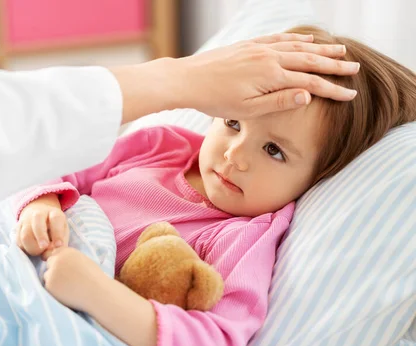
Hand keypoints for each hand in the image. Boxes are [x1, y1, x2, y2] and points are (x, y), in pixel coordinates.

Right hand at [15, 194, 68, 256]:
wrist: (40, 216)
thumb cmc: (55, 227)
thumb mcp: (63, 230)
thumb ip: (61, 240)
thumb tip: (54, 252)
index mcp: (53, 213)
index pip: (55, 219)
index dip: (57, 233)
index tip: (59, 245)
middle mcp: (39, 214)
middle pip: (37, 224)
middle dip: (41, 237)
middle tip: (45, 247)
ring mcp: (26, 220)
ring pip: (25, 234)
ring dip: (32, 247)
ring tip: (39, 252)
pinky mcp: (18, 228)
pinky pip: (19, 240)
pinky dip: (25, 248)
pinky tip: (32, 250)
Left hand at [44, 247, 106, 310]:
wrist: (97, 292)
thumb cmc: (95, 278)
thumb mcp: (83, 260)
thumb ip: (70, 259)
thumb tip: (61, 261)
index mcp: (67, 251)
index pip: (56, 253)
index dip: (60, 262)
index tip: (66, 269)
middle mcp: (57, 259)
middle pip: (49, 263)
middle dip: (55, 270)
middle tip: (66, 280)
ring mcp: (52, 271)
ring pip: (47, 276)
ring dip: (54, 281)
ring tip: (69, 287)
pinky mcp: (49, 284)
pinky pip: (48, 287)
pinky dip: (55, 291)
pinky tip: (67, 293)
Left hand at [171, 32, 359, 118]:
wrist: (187, 79)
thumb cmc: (215, 99)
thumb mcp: (247, 109)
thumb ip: (279, 101)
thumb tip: (309, 94)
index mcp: (271, 76)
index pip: (311, 82)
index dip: (332, 89)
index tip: (351, 94)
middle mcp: (269, 57)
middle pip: (310, 60)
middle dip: (335, 64)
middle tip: (355, 68)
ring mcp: (259, 48)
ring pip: (297, 46)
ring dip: (320, 48)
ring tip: (340, 49)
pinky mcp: (248, 44)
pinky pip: (279, 38)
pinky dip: (297, 39)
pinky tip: (306, 40)